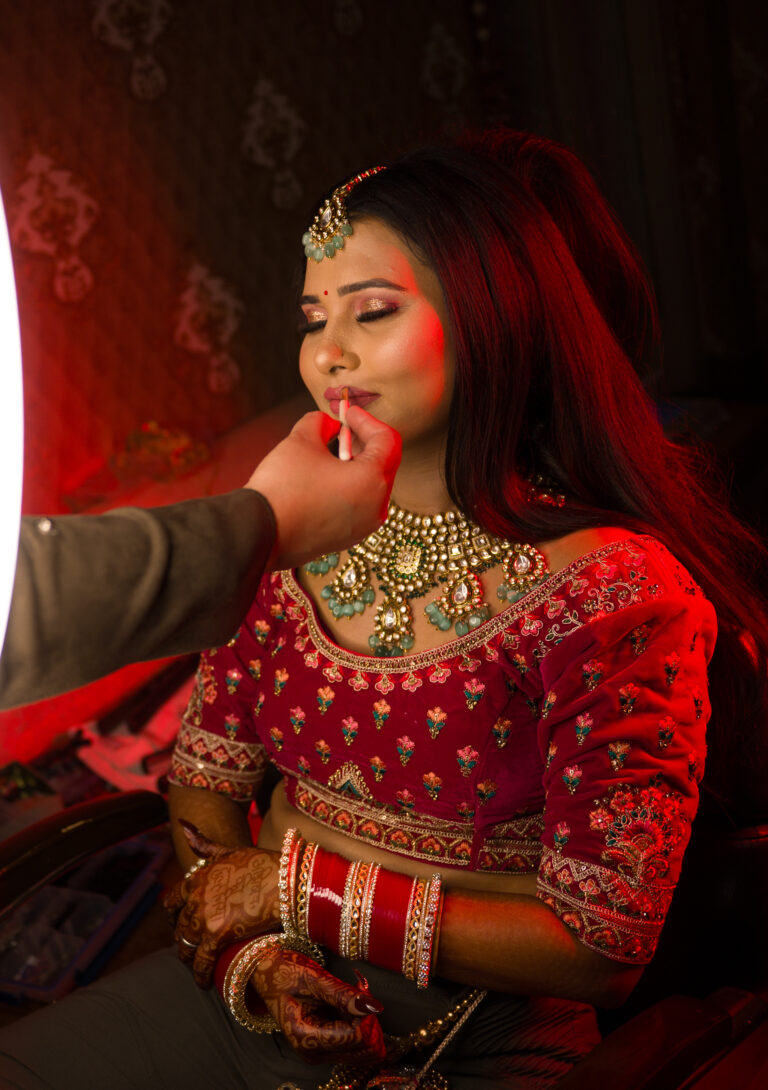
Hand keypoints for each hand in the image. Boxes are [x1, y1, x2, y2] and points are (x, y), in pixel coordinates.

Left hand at [163, 821, 279, 987]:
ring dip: (189, 959)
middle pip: (179, 926)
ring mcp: (204, 916)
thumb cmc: (261, 863)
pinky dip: (200, 974)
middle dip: (182, 939)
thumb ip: (203, 844)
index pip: (171, 900)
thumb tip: (181, 824)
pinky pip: (202, 960)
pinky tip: (203, 982)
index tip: (177, 923)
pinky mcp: (218, 934)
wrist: (284, 879)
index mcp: (196, 877)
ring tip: (196, 967)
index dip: (172, 915)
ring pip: (186, 945)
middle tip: (190, 949)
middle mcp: (195, 897)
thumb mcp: (229, 850)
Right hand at [245, 407, 400, 568]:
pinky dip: (347, 486)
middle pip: (383, 464)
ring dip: (354, 464)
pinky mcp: (347, 538)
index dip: (367, 420)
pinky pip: (357, 505)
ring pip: (370, 486)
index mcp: (373, 481)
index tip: (347, 413)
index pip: (387, 441)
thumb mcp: (302, 440)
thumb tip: (329, 425)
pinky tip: (322, 478)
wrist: (258, 532)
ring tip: (328, 453)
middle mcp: (376, 508)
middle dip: (363, 442)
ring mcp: (363, 527)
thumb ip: (321, 423)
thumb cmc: (283, 487)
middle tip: (341, 428)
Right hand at [251, 947, 385, 1065]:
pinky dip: (359, 1024)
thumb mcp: (315, 979)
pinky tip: (350, 1003)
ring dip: (365, 1022)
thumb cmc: (286, 973)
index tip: (362, 989)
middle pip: (362, 1050)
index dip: (365, 1014)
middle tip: (360, 991)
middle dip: (368, 1021)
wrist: (267, 974)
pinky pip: (354, 1043)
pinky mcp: (325, 1047)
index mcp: (305, 1038)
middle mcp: (312, 1053)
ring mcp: (319, 1052)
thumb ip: (344, 995)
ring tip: (353, 995)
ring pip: (362, 1049)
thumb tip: (374, 1006)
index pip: (354, 1037)